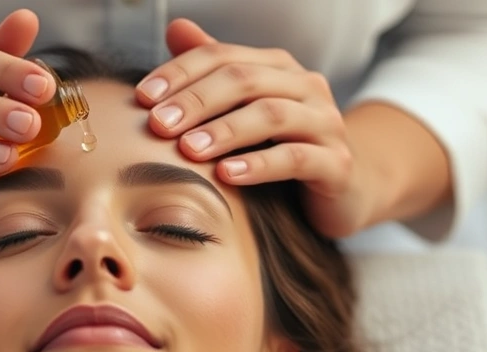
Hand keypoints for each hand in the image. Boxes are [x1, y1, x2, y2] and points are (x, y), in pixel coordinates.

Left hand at [135, 19, 375, 237]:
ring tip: (187, 150)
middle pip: (244, 80)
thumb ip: (213, 72)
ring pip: (271, 115)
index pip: (221, 57)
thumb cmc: (283, 146)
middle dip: (196, 101)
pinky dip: (258, 165)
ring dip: (224, 131)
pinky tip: (225, 175)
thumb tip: (176, 28)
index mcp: (277, 68)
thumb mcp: (245, 109)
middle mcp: (305, 86)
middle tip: (158, 125)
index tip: (141, 99)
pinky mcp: (336, 163)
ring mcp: (325, 123)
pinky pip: (295, 158)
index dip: (179, 74)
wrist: (345, 188)